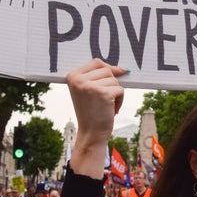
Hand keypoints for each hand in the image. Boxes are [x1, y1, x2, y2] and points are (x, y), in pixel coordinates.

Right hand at [66, 59, 127, 177]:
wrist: (91, 133)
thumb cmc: (91, 112)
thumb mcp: (89, 90)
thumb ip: (100, 77)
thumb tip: (123, 68)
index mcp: (72, 76)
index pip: (96, 62)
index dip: (108, 69)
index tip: (110, 81)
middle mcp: (79, 79)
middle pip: (107, 70)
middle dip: (110, 85)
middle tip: (103, 100)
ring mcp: (90, 86)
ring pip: (114, 80)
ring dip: (115, 93)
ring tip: (105, 106)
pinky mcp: (103, 93)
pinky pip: (120, 90)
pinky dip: (120, 100)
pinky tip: (111, 110)